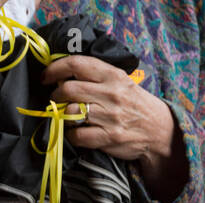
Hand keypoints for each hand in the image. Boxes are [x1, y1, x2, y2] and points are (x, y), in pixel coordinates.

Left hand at [42, 55, 185, 199]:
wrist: (159, 130)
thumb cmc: (135, 104)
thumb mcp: (121, 82)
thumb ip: (96, 78)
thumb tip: (64, 76)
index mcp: (113, 76)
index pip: (77, 64)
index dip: (55, 69)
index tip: (45, 76)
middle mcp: (111, 93)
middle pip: (68, 89)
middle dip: (55, 95)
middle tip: (56, 99)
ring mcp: (110, 116)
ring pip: (70, 112)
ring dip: (63, 116)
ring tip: (69, 116)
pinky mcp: (108, 136)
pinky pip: (76, 135)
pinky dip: (71, 135)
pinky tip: (77, 132)